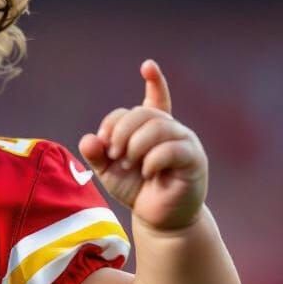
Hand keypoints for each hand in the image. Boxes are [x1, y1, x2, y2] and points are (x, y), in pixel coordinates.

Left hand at [77, 59, 207, 231]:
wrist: (158, 218)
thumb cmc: (136, 189)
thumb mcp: (109, 171)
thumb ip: (97, 154)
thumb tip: (89, 139)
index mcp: (151, 128)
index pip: (156, 99)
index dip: (155, 81)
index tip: (148, 65)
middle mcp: (170, 129)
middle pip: (141, 113)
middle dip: (120, 131)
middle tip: (113, 154)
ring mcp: (184, 142)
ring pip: (157, 126)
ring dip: (135, 144)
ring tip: (128, 162)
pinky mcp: (193, 159)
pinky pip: (171, 148)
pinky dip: (152, 160)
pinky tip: (147, 172)